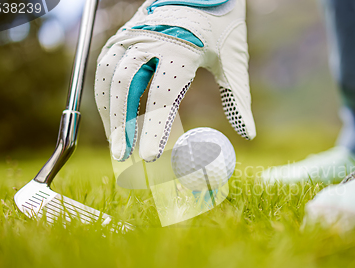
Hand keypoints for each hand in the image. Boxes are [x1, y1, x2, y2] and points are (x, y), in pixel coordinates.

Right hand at [95, 0, 254, 161]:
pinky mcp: (124, 34)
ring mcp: (133, 34)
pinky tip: (112, 113)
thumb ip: (238, 97)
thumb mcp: (233, 60)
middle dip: (122, 124)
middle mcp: (150, 40)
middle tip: (123, 154)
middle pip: (126, 87)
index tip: (149, 156)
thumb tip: (249, 133)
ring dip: (109, 110)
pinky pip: (106, 66)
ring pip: (109, 76)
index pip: (162, 95)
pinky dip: (106, 92)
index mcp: (180, 48)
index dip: (154, 128)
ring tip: (117, 140)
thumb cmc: (221, 24)